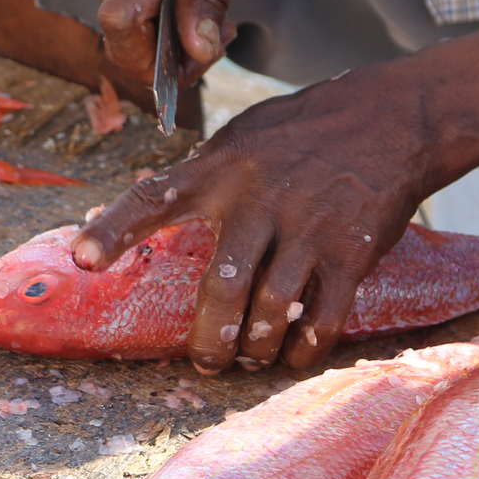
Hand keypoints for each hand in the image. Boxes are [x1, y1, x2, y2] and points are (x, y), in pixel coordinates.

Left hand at [72, 73, 436, 372]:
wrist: (396, 117)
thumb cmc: (306, 130)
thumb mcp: (244, 136)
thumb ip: (199, 175)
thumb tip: (136, 203)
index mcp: (221, 169)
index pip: (155, 197)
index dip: (115, 229)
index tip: (82, 259)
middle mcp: (259, 199)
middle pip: (221, 287)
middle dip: (209, 339)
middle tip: (207, 361)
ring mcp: (308, 228)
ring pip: (270, 311)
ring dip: (255, 349)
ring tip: (251, 358)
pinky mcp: (352, 252)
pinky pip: (322, 319)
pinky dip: (304, 349)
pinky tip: (295, 354)